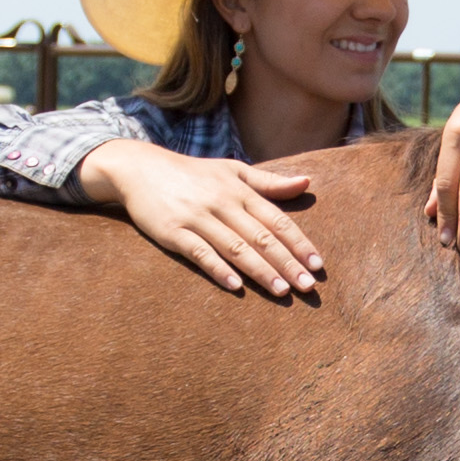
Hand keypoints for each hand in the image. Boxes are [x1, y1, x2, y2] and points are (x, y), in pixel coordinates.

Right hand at [94, 138, 329, 299]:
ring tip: (282, 292)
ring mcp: (197, 217)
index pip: (277, 220)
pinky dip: (217, 268)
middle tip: (308, 286)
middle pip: (261, 237)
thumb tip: (307, 182)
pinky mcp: (173, 231)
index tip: (318, 265)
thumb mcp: (232, 170)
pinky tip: (234, 286)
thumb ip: (269, 182)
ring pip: (235, 247)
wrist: (141, 168)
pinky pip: (199, 252)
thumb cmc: (192, 173)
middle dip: (287, 262)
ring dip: (260, 270)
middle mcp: (222, 202)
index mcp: (240, 190)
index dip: (299, 243)